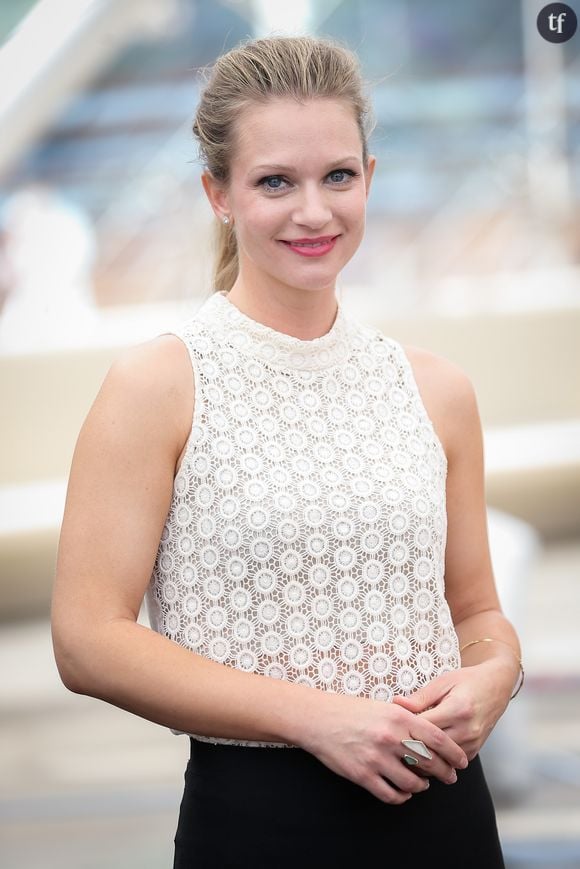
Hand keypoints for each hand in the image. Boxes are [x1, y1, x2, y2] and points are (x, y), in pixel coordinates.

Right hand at [298, 691, 467, 805]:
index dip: (453, 753)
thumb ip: (407, 719)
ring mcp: (376, 758)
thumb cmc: (352, 711)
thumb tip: (431, 736)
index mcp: (398, 717)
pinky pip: (391, 794)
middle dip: (443, 773)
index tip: (462, 762)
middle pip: (428, 762)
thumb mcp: (383, 707)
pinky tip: (403, 792)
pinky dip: (401, 796)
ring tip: (422, 784)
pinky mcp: (363, 775)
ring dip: (421, 786)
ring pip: (412, 782)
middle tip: (449, 777)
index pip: (436, 738)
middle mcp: (390, 738)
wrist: (319, 719)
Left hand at [392, 660, 513, 760]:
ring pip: (439, 761)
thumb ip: (420, 697)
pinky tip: (422, 752)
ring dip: (421, 758)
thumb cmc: (468, 680)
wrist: (497, 686)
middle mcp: (467, 730)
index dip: (404, 729)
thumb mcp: (443, 682)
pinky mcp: (474, 751)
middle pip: (431, 749)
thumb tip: (396, 704)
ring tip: (403, 750)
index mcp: (457, 710)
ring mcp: (472, 744)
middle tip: (391, 744)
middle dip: (409, 748)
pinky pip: (449, 763)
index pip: (424, 728)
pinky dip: (435, 760)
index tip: (390, 727)